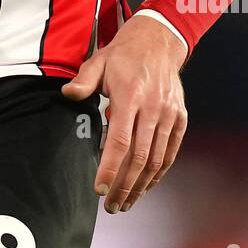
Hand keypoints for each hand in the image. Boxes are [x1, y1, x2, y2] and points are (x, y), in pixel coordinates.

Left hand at [62, 13, 186, 213]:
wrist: (159, 41)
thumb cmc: (123, 55)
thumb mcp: (98, 61)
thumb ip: (84, 81)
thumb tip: (68, 95)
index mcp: (130, 96)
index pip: (120, 141)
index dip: (110, 168)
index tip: (99, 189)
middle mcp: (153, 108)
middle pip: (139, 157)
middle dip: (124, 186)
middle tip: (110, 206)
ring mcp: (169, 114)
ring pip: (156, 160)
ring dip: (141, 185)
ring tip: (125, 203)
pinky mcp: (180, 118)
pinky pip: (170, 152)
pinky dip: (159, 173)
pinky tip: (146, 186)